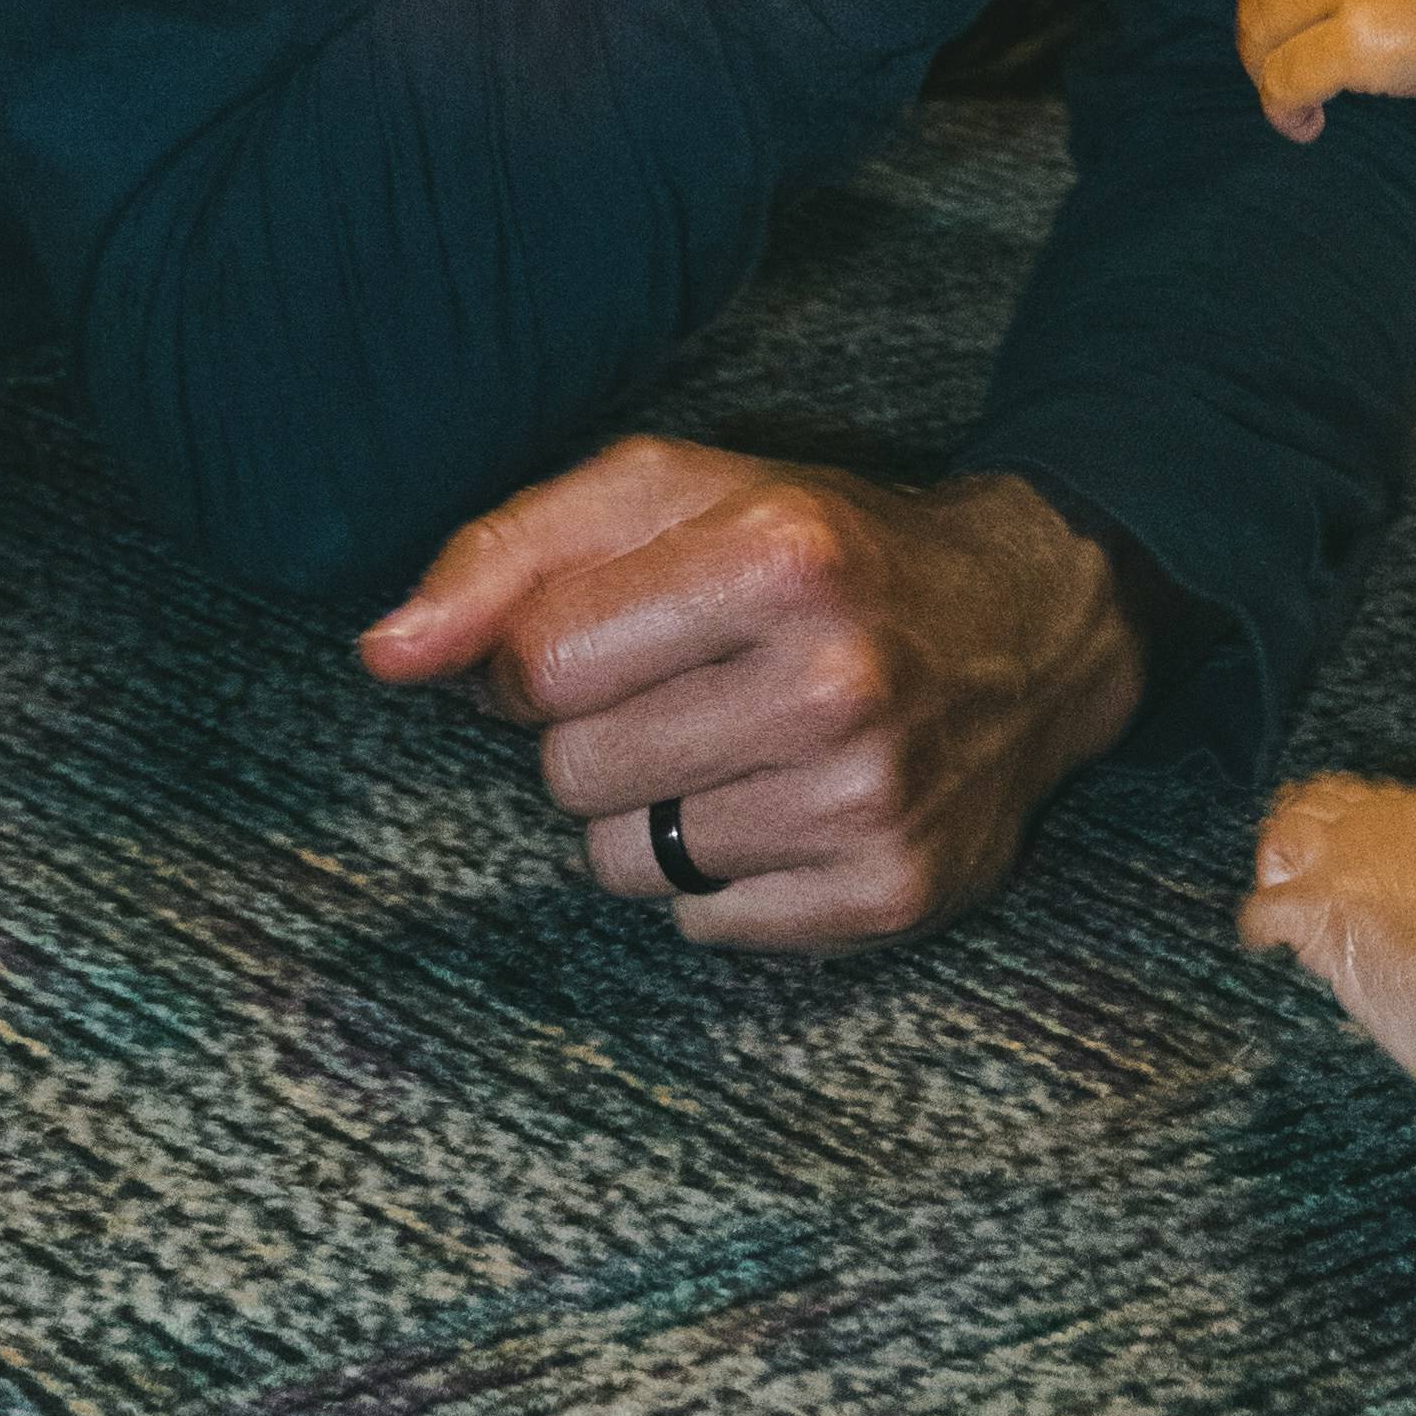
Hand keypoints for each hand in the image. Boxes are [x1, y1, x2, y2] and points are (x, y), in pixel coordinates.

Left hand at [359, 436, 1145, 947]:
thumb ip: (509, 554)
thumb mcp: (670, 490)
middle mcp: (834, 685)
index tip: (614, 630)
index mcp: (780, 557)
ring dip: (657, 810)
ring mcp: (868, 804)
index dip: (547, 654)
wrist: (1032, 621)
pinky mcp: (890, 896)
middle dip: (602, 734)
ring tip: (742, 743)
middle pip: (572, 776)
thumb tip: (384, 654)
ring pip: (625, 864)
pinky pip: (702, 924)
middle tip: (692, 687)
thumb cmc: (820, 544)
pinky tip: (790, 803)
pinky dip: (724, 875)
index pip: (539, 666)